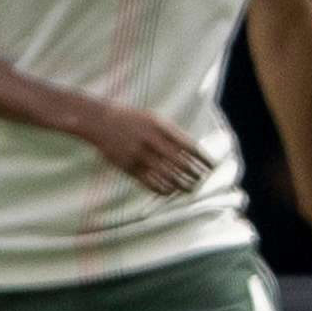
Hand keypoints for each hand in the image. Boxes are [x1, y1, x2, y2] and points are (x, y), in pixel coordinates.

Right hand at [81, 102, 212, 195]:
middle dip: (194, 174)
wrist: (99, 121)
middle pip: (180, 163)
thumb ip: (172, 134)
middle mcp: (150, 140)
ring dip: (181, 184)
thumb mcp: (153, 119)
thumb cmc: (132, 119)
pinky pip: (150, 182)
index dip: (203, 158)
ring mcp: (139, 154)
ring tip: (190, 188)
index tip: (212, 166)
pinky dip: (163, 189)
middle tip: (201, 180)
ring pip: (167, 176)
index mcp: (159, 127)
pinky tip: (170, 191)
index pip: (189, 146)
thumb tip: (194, 152)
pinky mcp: (129, 166)